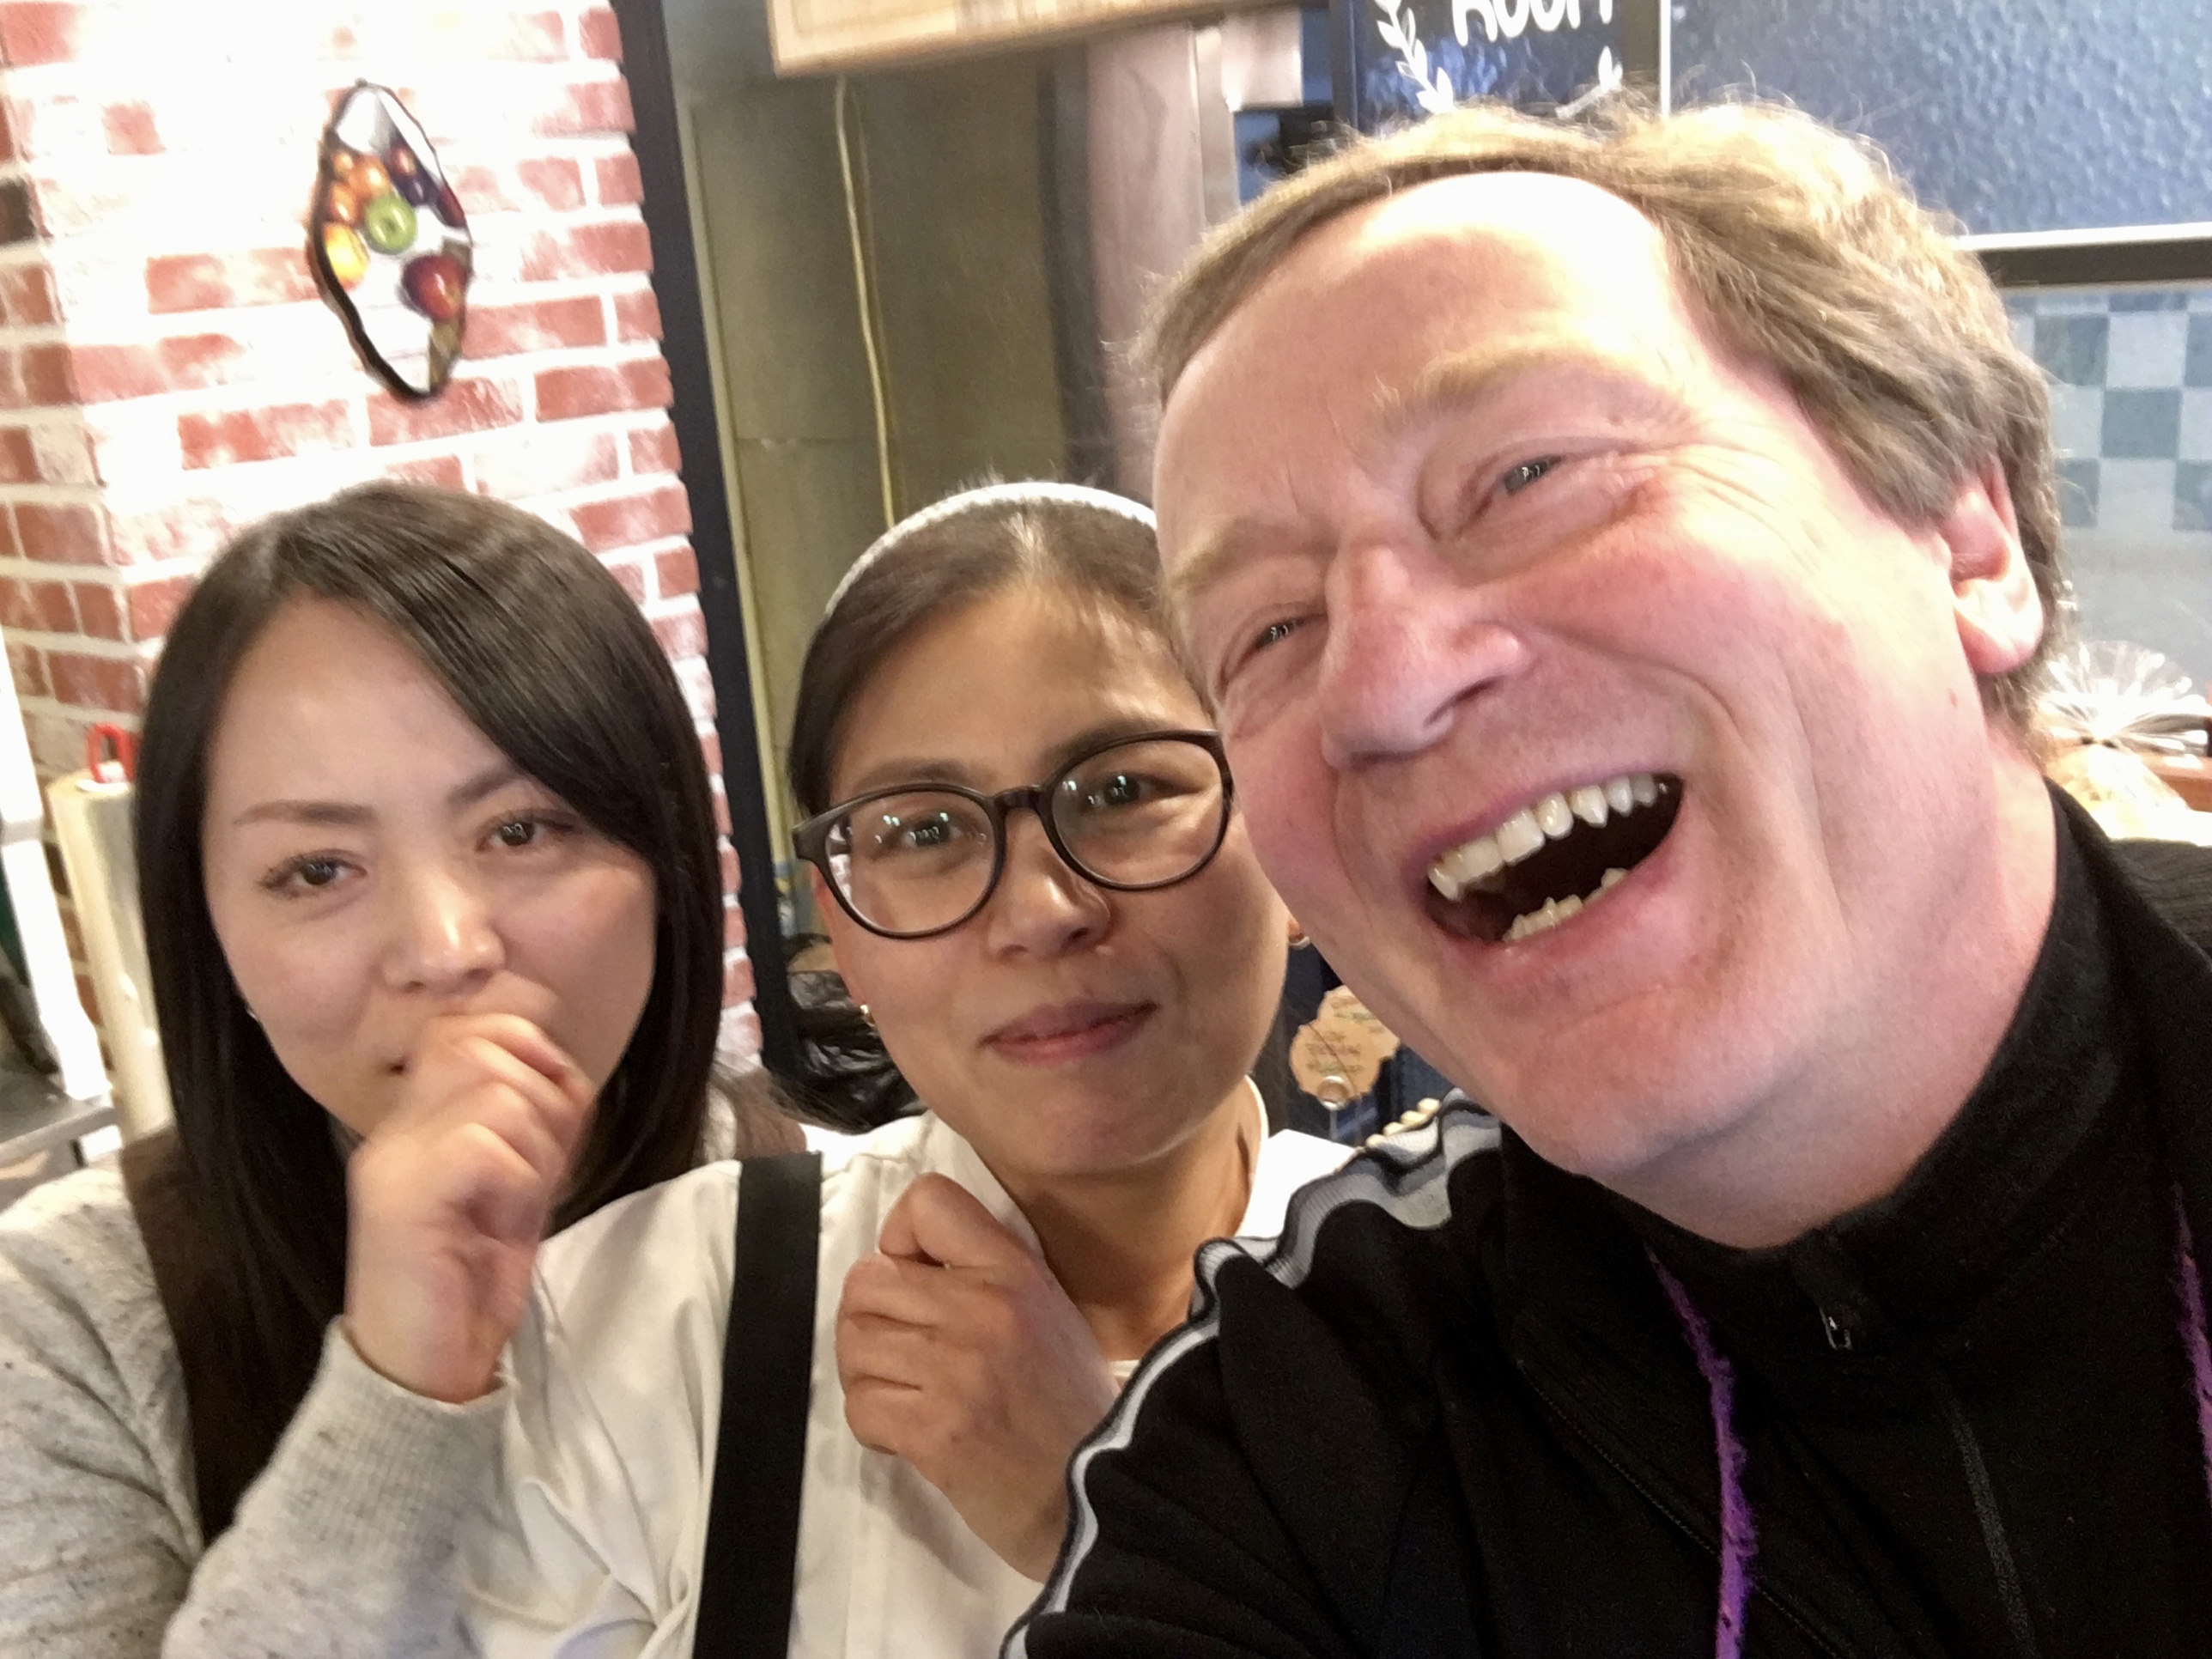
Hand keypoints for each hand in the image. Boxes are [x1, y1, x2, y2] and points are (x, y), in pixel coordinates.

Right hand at [344, 1015, 593, 1402]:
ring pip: (494, 1092)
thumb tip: (564, 1071)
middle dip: (543, 1099)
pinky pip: (484, 1147)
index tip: (558, 1110)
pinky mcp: (400, 1200)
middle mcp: (393, 1131)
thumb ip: (530, 1125)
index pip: (464, 1029)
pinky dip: (520, 1181)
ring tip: (519, 1201)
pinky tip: (507, 1222)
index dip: (528, 1048)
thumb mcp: (517, 1185)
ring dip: (536, 1148)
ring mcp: (392, 1162)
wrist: (423, 1371)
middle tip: (543, 1166)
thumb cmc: (470, 1282)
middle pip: (482, 1047)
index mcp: (415, 1122)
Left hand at [836, 1174, 1118, 1579]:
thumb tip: (906, 1263)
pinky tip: (909, 1432)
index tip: (917, 1274)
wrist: (1098, 1494)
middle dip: (871, 1317)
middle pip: (866, 1280)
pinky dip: (873, 1422)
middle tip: (901, 1349)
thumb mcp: (1049, 1310)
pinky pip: (860, 1406)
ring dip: (867, 1371)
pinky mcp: (932, 1431)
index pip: (927, 1201)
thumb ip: (985, 1275)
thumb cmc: (1071, 1404)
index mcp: (1015, 1270)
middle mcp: (981, 1308)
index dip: (901, 1238)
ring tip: (904, 1390)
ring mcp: (953, 1371)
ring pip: (853, 1342)